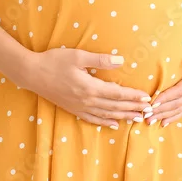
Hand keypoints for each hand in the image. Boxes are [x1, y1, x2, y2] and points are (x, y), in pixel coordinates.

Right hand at [21, 48, 153, 128]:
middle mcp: (87, 100)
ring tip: (137, 119)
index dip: (133, 97)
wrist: (32, 73)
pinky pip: (92, 119)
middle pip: (115, 107)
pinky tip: (113, 124)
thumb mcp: (77, 56)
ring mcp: (79, 107)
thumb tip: (120, 61)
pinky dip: (105, 122)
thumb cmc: (54, 61)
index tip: (147, 98)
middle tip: (149, 111)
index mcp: (90, 87)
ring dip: (123, 117)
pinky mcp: (72, 109)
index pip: (118, 94)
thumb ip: (100, 60)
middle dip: (133, 108)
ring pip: (106, 115)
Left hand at [145, 32, 181, 126]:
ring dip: (164, 116)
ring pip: (179, 109)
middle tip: (145, 115)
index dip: (167, 97)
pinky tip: (162, 123)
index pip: (181, 90)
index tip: (153, 102)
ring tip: (149, 121)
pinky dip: (173, 117)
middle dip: (161, 110)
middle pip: (178, 103)